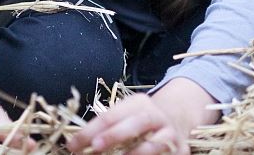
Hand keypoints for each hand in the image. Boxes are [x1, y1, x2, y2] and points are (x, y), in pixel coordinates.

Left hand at [66, 93, 185, 154]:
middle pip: (135, 123)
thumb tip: (74, 144)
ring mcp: (170, 133)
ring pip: (155, 143)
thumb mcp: (126, 116)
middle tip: (95, 146)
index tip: (72, 145)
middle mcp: (156, 116)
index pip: (110, 115)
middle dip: (114, 135)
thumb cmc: (141, 121)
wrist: (179, 119)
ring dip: (137, 153)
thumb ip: (105, 127)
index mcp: (138, 103)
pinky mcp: (180, 150)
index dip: (90, 130)